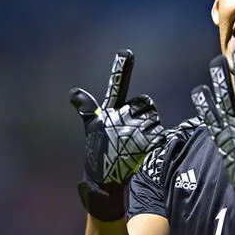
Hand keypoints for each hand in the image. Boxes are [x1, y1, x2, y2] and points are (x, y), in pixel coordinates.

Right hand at [70, 50, 163, 218]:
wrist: (104, 183)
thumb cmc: (99, 153)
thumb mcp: (92, 130)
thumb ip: (88, 109)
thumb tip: (74, 91)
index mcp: (108, 113)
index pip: (115, 87)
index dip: (121, 69)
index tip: (127, 51)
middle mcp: (120, 118)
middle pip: (145, 103)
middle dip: (144, 114)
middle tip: (133, 132)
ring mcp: (134, 131)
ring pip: (154, 119)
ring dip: (150, 130)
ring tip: (135, 145)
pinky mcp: (147, 144)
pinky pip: (160, 134)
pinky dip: (156, 142)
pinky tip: (144, 152)